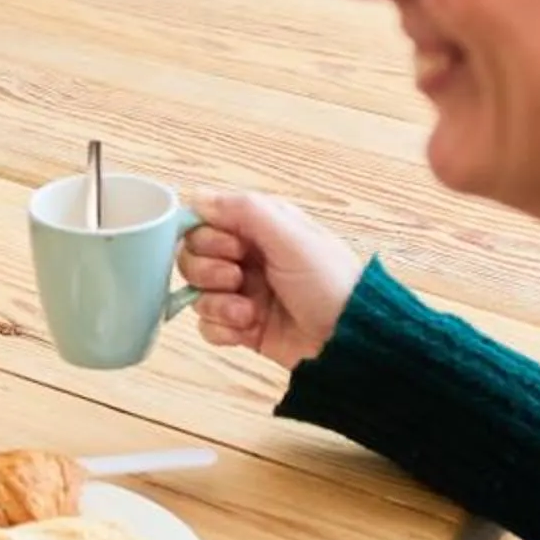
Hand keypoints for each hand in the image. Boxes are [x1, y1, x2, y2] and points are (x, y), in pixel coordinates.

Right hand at [181, 190, 363, 370]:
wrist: (348, 341)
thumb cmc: (327, 282)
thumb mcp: (292, 236)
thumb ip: (244, 210)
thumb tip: (197, 198)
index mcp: (259, 228)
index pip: (203, 221)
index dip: (206, 235)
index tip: (232, 247)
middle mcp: (246, 257)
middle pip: (192, 255)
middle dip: (207, 270)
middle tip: (237, 279)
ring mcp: (241, 293)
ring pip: (196, 291)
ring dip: (217, 302)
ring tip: (247, 312)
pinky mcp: (239, 327)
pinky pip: (206, 324)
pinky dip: (221, 328)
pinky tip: (246, 329)